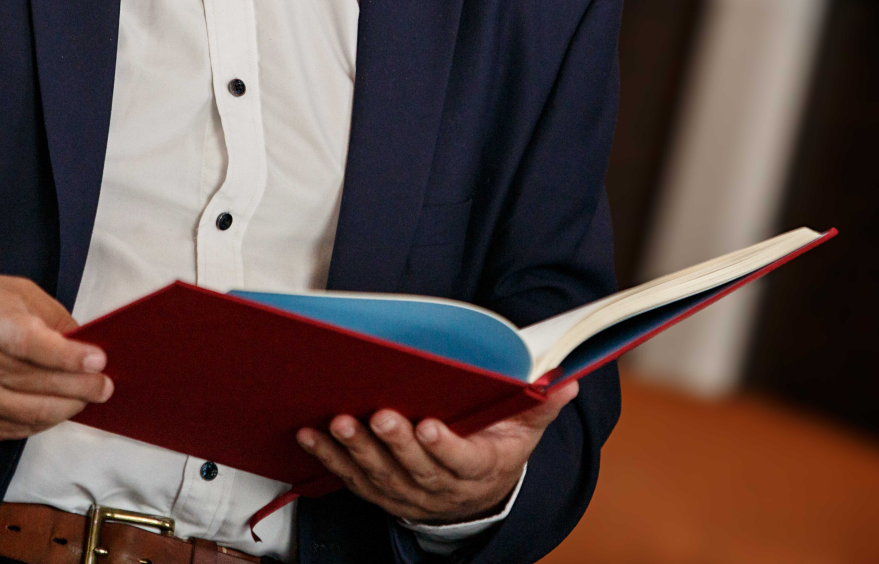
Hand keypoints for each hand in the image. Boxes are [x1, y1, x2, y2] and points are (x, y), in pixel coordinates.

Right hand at [0, 275, 112, 441]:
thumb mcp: (12, 292)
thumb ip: (51, 316)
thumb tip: (86, 344)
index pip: (31, 345)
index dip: (68, 355)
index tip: (98, 360)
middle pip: (39, 383)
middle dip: (82, 387)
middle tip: (106, 385)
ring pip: (32, 413)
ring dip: (69, 408)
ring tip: (89, 397)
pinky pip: (16, 429)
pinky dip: (44, 421)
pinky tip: (60, 410)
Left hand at [295, 380, 578, 525]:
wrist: (475, 497)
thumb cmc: (497, 450)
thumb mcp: (525, 430)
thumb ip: (541, 405)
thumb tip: (567, 381)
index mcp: (476, 469)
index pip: (460, 462)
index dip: (444, 448)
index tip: (429, 426)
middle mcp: (437, 488)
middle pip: (414, 470)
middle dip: (395, 443)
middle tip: (379, 416)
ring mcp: (404, 492)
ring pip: (378, 475)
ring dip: (356, 450)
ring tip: (340, 423)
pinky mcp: (378, 490)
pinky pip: (350, 477)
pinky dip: (329, 457)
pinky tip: (311, 434)